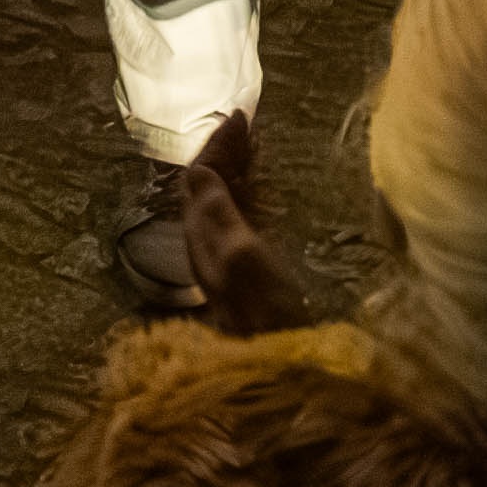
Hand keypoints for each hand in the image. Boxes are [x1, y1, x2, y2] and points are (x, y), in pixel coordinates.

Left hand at [177, 113, 310, 336]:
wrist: (288, 368)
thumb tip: (198, 172)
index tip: (240, 117)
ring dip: (238, 169)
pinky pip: (244, 219)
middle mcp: (211, 248)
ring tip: (256, 143)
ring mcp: (231, 261)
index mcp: (204, 240)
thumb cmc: (269, 314)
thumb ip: (219, 216)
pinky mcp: (253, 273)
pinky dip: (252, 192)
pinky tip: (266, 187)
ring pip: (226, 201)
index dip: (217, 147)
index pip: (199, 180)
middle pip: (209, 188)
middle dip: (225, 152)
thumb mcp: (242, 260)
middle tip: (248, 122)